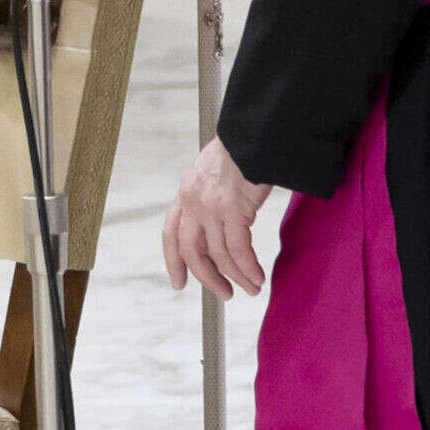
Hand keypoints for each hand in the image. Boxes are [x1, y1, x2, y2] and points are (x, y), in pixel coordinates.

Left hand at [161, 137, 273, 299]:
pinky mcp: (233, 210)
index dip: (173, 261)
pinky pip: (239, 250)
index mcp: (185, 194)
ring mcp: (211, 207)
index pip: (171, 234)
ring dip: (237, 277)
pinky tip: (258, 276)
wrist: (253, 136)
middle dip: (208, 277)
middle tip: (223, 293)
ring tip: (251, 288)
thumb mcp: (212, 174)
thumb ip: (208, 199)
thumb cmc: (241, 152)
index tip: (178, 281)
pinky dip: (248, 268)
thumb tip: (217, 225)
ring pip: (219, 255)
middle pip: (192, 252)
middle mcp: (193, 202)